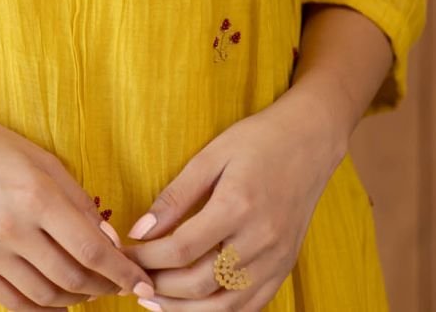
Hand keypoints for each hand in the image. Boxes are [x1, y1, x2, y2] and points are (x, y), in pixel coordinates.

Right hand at [0, 100, 156, 308]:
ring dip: (77, 299)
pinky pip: (15, 303)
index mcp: (37, 196)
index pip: (92, 250)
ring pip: (47, 296)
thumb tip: (109, 240)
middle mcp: (13, 229)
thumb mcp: (42, 160)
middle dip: (105, 288)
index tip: (141, 281)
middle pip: (73, 279)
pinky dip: (43, 308)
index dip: (122, 272)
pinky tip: (58, 300)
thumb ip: (78, 200)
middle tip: (119, 285)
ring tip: (90, 290)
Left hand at [116, 94, 344, 309]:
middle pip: (199, 283)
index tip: (126, 254)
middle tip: (133, 280)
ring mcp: (276, 259)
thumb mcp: (211, 155)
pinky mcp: (285, 267)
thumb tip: (139, 230)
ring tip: (155, 302)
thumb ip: (175, 196)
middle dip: (159, 287)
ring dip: (185, 310)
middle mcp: (259, 240)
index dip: (147, 258)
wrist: (310, 140)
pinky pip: (251, 307)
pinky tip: (195, 307)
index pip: (181, 249)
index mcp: (236, 206)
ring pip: (224, 306)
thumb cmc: (257, 140)